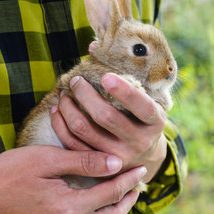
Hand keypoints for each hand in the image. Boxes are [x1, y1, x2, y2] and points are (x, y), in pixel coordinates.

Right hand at [0, 146, 145, 213]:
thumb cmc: (8, 173)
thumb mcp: (47, 159)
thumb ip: (84, 162)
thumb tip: (115, 162)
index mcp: (68, 208)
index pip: (111, 193)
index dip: (129, 179)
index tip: (142, 167)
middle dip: (130, 199)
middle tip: (140, 182)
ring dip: (117, 208)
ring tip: (126, 190)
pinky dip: (100, 213)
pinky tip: (101, 199)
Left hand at [50, 73, 167, 182]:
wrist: (146, 156)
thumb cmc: (143, 119)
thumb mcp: (148, 101)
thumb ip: (128, 77)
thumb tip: (93, 47)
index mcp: (156, 122)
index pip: (142, 106)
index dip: (124, 92)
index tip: (105, 77)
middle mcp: (140, 141)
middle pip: (106, 117)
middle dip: (86, 95)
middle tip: (76, 81)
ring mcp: (119, 157)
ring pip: (85, 130)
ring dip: (69, 108)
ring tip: (65, 94)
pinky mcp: (100, 166)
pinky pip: (73, 144)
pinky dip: (61, 125)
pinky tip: (57, 111)